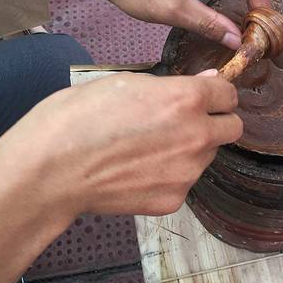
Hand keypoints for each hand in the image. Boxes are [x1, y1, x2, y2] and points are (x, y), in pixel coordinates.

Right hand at [0, 72, 241, 217]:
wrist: (51, 170)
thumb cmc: (79, 116)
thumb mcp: (126, 82)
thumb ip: (175, 85)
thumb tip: (210, 84)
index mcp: (187, 99)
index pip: (229, 96)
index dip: (217, 95)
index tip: (206, 98)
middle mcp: (197, 136)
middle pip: (232, 128)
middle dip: (216, 122)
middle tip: (185, 123)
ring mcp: (188, 172)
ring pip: (207, 156)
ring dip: (192, 149)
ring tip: (150, 148)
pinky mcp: (174, 199)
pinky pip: (185, 181)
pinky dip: (171, 175)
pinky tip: (139, 171)